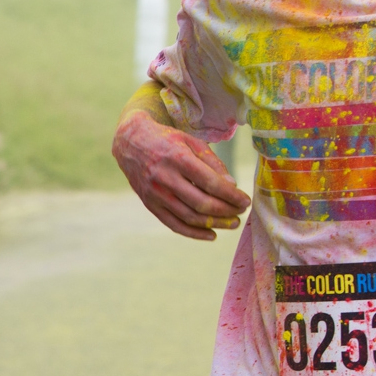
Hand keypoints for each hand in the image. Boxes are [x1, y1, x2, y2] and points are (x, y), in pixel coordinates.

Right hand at [112, 110, 249, 240]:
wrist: (131, 143)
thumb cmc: (166, 140)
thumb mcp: (191, 142)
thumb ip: (213, 162)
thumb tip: (232, 185)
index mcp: (178, 159)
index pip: (211, 183)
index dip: (231, 195)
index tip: (245, 201)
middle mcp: (165, 178)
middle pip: (201, 203)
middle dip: (226, 211)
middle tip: (240, 212)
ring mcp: (155, 194)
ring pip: (189, 217)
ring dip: (214, 224)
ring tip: (231, 223)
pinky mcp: (150, 204)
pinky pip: (174, 224)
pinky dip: (194, 233)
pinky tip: (211, 234)